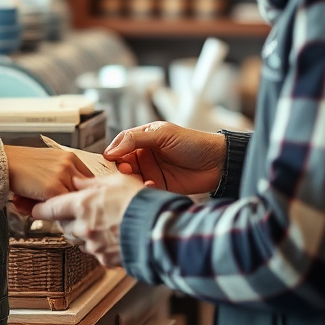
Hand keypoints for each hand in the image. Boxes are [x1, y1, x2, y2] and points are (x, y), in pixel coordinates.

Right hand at [5, 146, 91, 207]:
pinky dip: (53, 212)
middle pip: (85, 192)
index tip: (76, 201)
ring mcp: (62, 176)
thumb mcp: (48, 165)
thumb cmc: (21, 165)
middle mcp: (69, 165)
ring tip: (44, 208)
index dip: (82, 194)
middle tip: (61, 209)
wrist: (3, 162)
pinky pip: (61, 207)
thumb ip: (62, 178)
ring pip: (74, 201)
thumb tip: (73, 198)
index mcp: (70, 157)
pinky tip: (37, 209)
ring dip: (63, 209)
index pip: (89, 180)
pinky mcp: (53, 188)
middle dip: (74, 203)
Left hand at [32, 175, 147, 267]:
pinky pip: (94, 251)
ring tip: (97, 221)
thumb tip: (77, 182)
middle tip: (75, 211)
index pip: (50, 209)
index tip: (35, 207)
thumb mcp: (116, 181)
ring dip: (81, 231)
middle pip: (62, 226)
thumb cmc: (140, 203)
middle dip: (65, 219)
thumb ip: (92, 183)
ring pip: (77, 239)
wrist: (159, 229)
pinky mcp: (105, 259)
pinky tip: (110, 234)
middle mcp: (84, 228)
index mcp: (82, 206)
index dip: (40, 208)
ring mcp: (94, 246)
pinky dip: (98, 243)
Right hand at [104, 122, 225, 195]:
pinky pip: (142, 190)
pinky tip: (149, 185)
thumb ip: (136, 139)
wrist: (217, 162)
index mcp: (144, 139)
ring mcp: (151, 172)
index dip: (112, 152)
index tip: (106, 159)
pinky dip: (141, 189)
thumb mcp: (163, 134)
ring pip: (130, 178)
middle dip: (118, 168)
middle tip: (122, 170)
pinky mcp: (159, 187)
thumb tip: (111, 150)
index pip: (120, 145)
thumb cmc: (193, 142)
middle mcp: (145, 156)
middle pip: (121, 163)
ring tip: (133, 178)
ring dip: (128, 180)